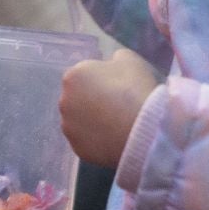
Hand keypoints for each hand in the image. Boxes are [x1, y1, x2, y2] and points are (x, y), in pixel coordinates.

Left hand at [60, 50, 161, 168]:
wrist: (144, 129)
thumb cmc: (135, 89)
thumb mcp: (129, 60)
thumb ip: (114, 59)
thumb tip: (111, 66)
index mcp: (73, 77)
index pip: (84, 75)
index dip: (102, 80)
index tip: (118, 87)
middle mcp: (64, 102)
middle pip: (79, 98)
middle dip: (93, 100)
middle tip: (117, 105)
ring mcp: (69, 128)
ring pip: (80, 121)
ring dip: (93, 121)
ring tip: (116, 124)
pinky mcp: (78, 149)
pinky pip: (87, 141)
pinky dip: (97, 140)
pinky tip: (114, 138)